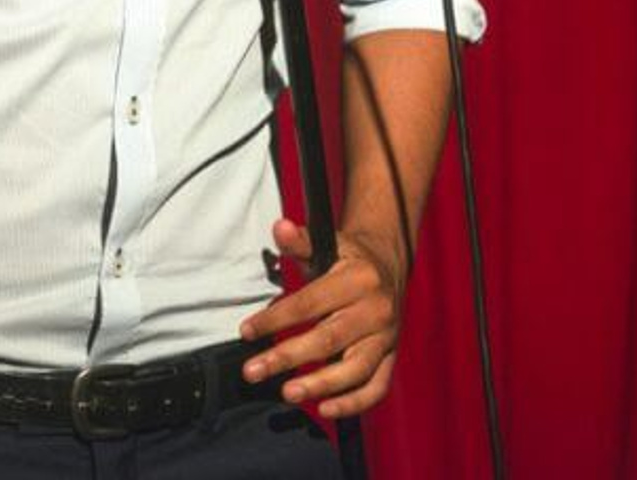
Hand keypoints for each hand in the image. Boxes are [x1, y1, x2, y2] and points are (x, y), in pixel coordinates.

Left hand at [238, 218, 405, 418]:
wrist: (388, 266)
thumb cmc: (347, 257)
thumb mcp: (326, 242)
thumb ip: (300, 240)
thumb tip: (279, 227)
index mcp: (358, 279)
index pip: (309, 304)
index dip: (275, 319)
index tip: (245, 332)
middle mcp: (376, 310)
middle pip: (328, 340)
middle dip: (286, 358)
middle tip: (252, 372)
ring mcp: (386, 338)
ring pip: (355, 369)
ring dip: (320, 385)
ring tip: (286, 393)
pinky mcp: (391, 357)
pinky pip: (376, 387)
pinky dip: (353, 403)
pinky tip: (325, 410)